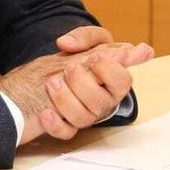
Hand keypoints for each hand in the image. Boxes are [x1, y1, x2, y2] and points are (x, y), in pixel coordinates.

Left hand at [0, 29, 152, 145]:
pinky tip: (46, 112)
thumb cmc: (78, 56)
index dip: (110, 71)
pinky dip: (55, 124)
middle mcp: (103, 101)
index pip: (124, 82)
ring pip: (83, 118)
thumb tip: (83, 44)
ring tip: (52, 82)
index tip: (95, 58)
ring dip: (65, 99)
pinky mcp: (68, 126)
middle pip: (102, 102)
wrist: (52, 71)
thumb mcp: (88, 39)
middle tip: (70, 68)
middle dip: (82, 84)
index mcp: (113, 80)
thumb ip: (86, 36)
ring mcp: (86, 115)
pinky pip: (65, 133)